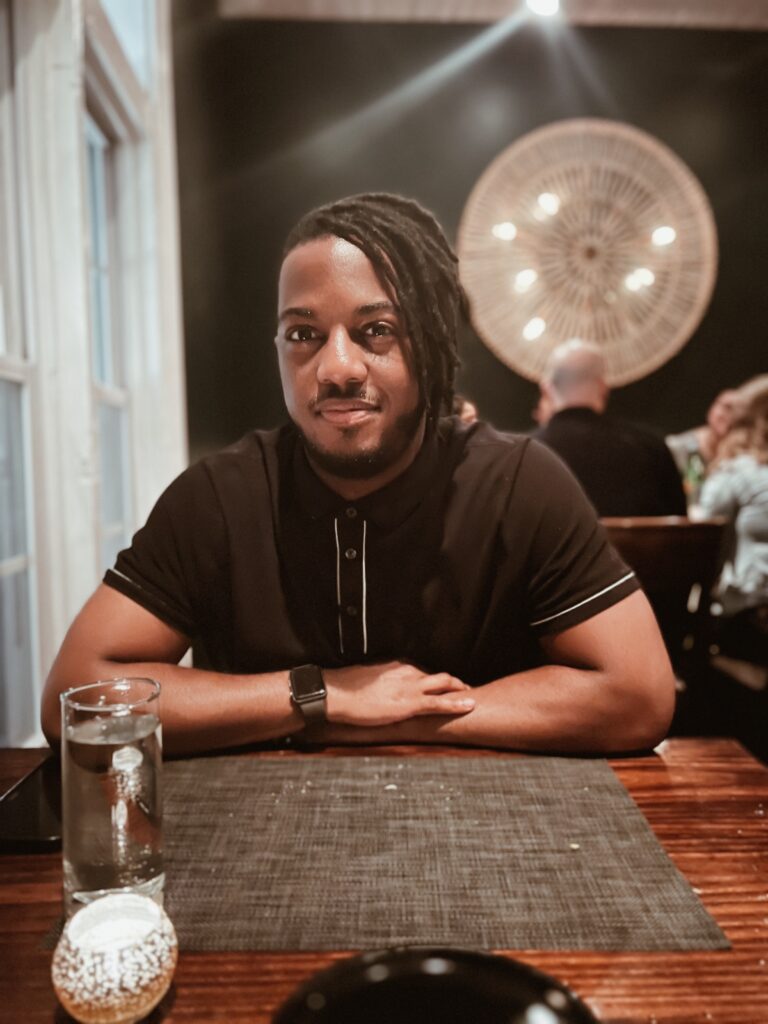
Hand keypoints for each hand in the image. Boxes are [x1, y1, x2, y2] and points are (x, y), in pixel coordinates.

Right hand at [323, 661, 474, 726]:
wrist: (338, 694)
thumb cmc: (347, 689)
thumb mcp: (369, 681)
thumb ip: (383, 682)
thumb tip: (385, 690)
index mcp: (398, 667)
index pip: (423, 672)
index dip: (436, 681)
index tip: (442, 686)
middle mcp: (408, 672)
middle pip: (439, 676)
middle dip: (454, 683)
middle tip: (464, 690)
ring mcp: (410, 687)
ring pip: (444, 685)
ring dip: (460, 690)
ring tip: (471, 697)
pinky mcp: (410, 703)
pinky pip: (439, 703)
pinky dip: (456, 704)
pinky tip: (469, 705)